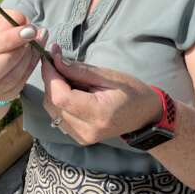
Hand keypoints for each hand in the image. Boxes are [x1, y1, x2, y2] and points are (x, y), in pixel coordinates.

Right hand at [0, 21, 47, 101]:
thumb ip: (5, 24)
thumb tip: (22, 19)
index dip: (7, 39)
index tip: (28, 29)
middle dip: (16, 54)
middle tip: (32, 38)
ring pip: (6, 81)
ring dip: (26, 61)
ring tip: (35, 44)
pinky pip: (17, 86)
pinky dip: (29, 69)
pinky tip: (35, 55)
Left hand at [41, 44, 161, 144]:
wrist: (145, 116)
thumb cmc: (132, 92)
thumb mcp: (109, 76)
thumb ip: (80, 70)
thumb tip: (55, 60)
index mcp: (98, 114)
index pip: (61, 97)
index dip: (50, 76)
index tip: (49, 56)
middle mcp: (86, 130)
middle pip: (53, 103)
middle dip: (50, 79)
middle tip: (56, 59)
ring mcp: (81, 137)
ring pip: (52, 110)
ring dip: (53, 88)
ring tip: (65, 72)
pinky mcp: (78, 137)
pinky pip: (58, 115)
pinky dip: (58, 98)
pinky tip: (68, 87)